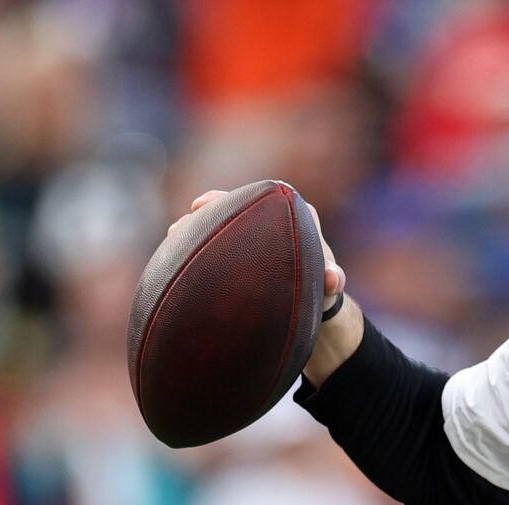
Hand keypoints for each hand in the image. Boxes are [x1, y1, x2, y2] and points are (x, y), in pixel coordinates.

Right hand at [174, 189, 345, 307]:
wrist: (306, 304)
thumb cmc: (320, 290)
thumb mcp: (329, 288)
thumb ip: (333, 281)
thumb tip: (334, 279)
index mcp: (298, 213)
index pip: (268, 196)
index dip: (242, 196)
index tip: (221, 201)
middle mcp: (270, 215)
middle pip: (237, 204)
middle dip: (214, 206)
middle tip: (196, 209)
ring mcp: (248, 230)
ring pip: (219, 222)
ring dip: (196, 226)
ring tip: (176, 234)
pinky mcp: (232, 246)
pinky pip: (210, 241)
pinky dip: (193, 245)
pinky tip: (174, 253)